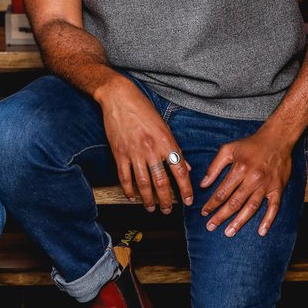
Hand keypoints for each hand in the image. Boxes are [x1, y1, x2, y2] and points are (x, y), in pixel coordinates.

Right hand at [96, 76, 191, 212]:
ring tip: (151, 208)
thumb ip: (175, 148)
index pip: (180, 171)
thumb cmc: (143, 109)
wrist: (119, 97)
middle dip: (166, 200)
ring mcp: (134, 152)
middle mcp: (151, 149)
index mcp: (166, 141)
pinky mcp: (119, 153)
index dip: (185, 189)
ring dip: (148, 200)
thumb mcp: (164, 126)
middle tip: (168, 210)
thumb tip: (185, 167)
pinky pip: (124, 177)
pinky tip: (132, 197)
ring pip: (143, 183)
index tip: (188, 200)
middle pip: (161, 182)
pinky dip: (128, 190)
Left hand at [200, 128, 293, 236]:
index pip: (222, 192)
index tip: (204, 213)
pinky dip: (268, 220)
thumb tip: (203, 184)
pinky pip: (274, 207)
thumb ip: (214, 167)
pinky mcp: (278, 188)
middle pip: (234, 203)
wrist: (277, 139)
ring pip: (251, 208)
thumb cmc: (250, 144)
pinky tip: (261, 232)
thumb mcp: (228, 149)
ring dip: (239, 222)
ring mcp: (266, 185)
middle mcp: (253, 179)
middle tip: (210, 227)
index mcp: (240, 169)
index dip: (211, 204)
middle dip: (221, 216)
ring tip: (229, 232)